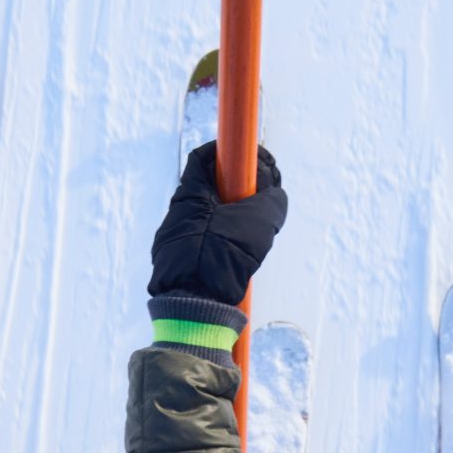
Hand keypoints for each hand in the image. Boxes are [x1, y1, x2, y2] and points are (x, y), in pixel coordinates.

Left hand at [147, 141, 286, 305]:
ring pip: (212, 216)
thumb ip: (272, 200)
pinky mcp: (182, 260)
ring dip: (237, 217)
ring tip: (256, 233)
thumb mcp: (259, 220)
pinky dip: (227, 239)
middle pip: (212, 186)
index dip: (229, 153)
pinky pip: (208, 240)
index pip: (204, 157)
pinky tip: (242, 255)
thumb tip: (274, 197)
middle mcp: (179, 211)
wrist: (193, 299)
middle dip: (241, 188)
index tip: (252, 160)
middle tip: (263, 198)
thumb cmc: (222, 253)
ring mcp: (178, 236)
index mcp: (190, 193)